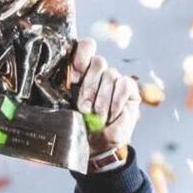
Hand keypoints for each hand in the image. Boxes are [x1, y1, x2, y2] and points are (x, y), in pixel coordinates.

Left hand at [70, 38, 140, 159]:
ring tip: (97, 116)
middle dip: (90, 86)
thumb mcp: (66, 108)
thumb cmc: (78, 125)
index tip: (77, 72)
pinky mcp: (129, 88)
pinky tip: (111, 114)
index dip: (82, 54)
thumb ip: (64, 92)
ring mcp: (114, 79)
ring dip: (102, 98)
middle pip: (98, 62)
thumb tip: (63, 79)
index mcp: (79, 72)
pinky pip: (124, 84)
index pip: (85, 47)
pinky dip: (116, 101)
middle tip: (84, 108)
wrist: (96, 144)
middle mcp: (97, 72)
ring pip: (111, 74)